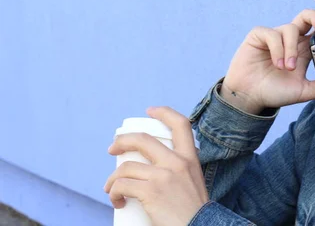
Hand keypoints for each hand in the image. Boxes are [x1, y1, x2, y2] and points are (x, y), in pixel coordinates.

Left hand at [104, 107, 208, 225]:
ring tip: (111, 189)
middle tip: (112, 149)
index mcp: (190, 158)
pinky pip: (121, 185)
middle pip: (143, 139)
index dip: (164, 113)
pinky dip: (113, 194)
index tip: (150, 111)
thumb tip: (156, 168)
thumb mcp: (194, 182)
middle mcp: (178, 162)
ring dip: (112, 179)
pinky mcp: (151, 191)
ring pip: (126, 167)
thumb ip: (181, 171)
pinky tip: (118, 202)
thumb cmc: (194, 212)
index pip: (181, 124)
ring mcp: (164, 176)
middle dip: (122, 141)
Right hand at [221, 9, 314, 113]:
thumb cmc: (275, 92)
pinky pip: (272, 34)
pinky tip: (277, 64)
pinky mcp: (259, 35)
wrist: (249, 97)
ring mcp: (275, 36)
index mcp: (304, 49)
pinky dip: (277, 49)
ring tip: (287, 68)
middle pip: (305, 16)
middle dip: (314, 16)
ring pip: (290, 29)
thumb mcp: (303, 91)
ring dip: (291, 49)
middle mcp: (291, 39)